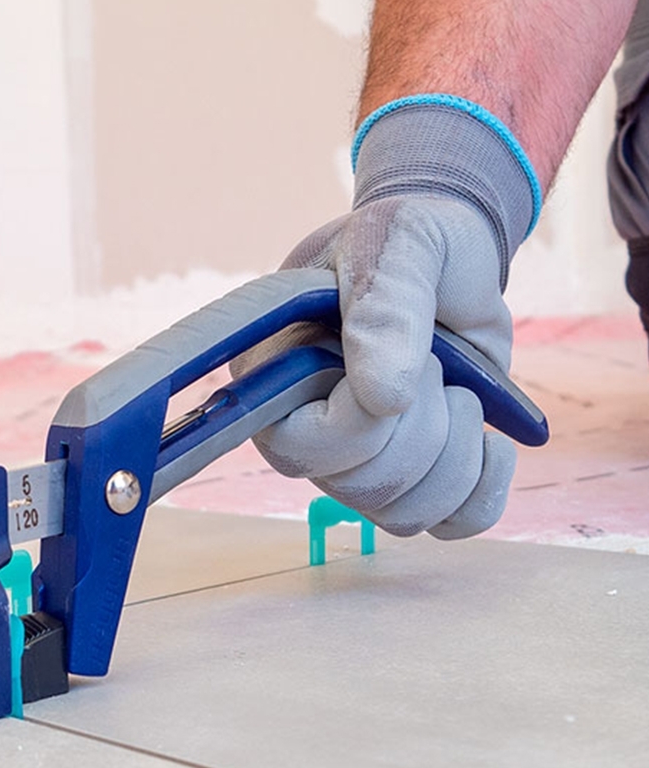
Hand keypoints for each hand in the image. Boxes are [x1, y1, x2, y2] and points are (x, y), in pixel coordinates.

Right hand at [239, 98, 538, 538]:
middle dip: (425, 425)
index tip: (412, 364)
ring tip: (461, 389)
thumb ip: (385, 307)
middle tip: (438, 361)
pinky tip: (495, 443)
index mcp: (273, 381)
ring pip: (405, 515)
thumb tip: (383, 397)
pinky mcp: (413, 478)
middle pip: (362, 488)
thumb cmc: (409, 243)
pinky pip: (447, 525)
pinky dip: (485, 490)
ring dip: (459, 452)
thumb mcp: (398, 246)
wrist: (453, 258)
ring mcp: (357, 465)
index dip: (360, 422)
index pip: (299, 448)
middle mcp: (306, 435)